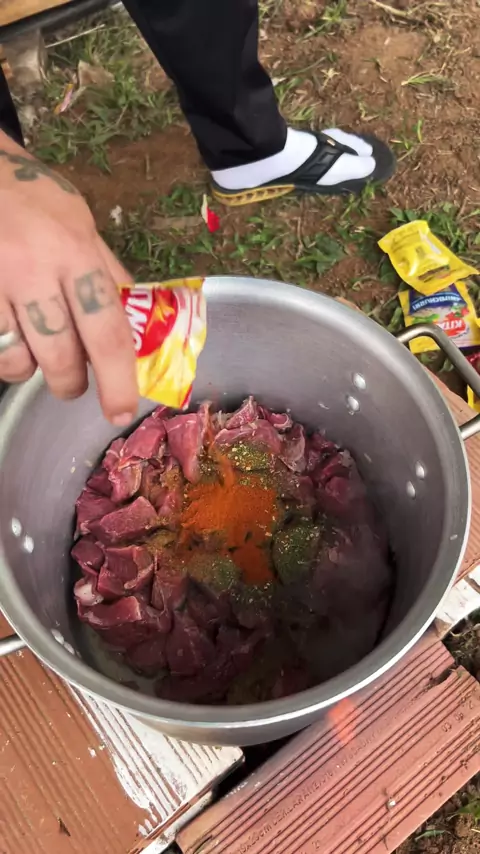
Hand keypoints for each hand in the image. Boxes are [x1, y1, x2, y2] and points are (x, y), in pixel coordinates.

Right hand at [0, 131, 137, 424]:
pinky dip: (2, 354)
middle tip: (72, 384)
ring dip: (30, 369)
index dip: (118, 379)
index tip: (120, 412)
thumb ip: (107, 274)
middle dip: (70, 384)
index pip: (106, 330)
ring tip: (33, 350)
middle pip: (60, 356)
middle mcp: (33, 269)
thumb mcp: (81, 225)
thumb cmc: (32, 198)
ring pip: (17, 360)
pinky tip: (7, 336)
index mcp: (74, 252)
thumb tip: (140, 322)